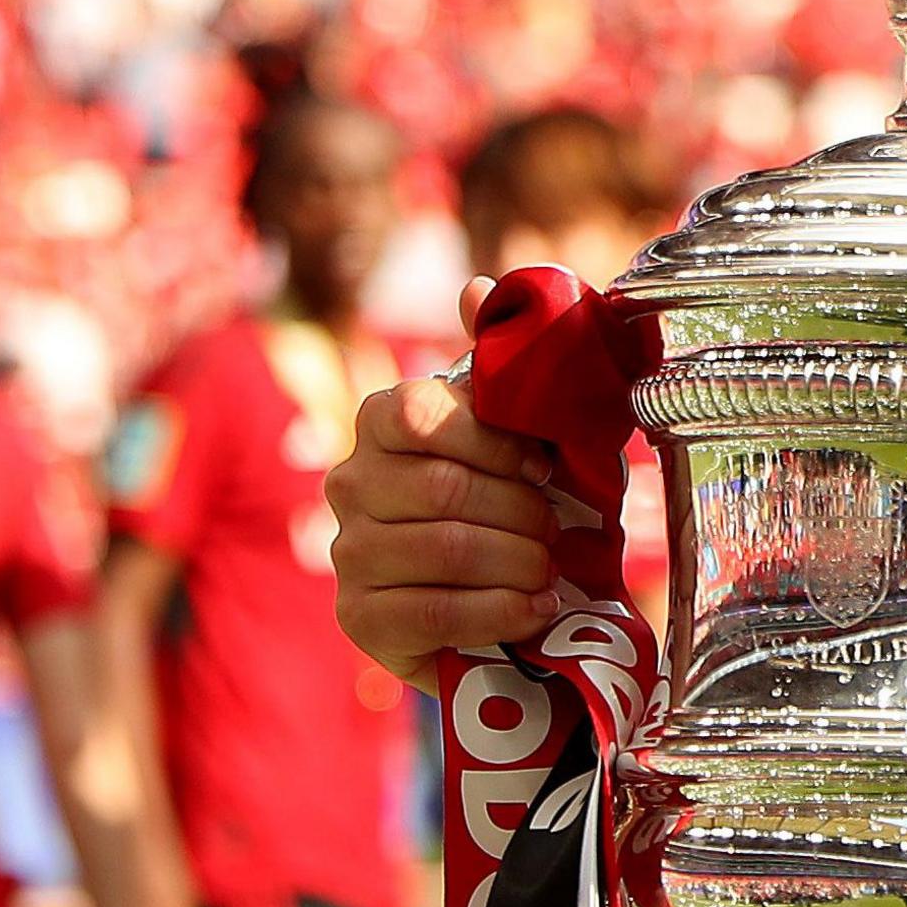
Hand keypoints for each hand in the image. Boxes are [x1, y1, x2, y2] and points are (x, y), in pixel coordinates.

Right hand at [326, 281, 565, 683]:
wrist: (516, 593)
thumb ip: (506, 359)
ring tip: (548, 570)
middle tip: (557, 530)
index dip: (493, 441)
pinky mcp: (362, 618)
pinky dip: (500, 610)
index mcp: (382, 419)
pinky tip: (534, 607)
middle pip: (442, 488)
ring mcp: (349, 553)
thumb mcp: (533, 425)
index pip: (418, 413)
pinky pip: (433, 612)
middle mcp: (351, 482)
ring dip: (518, 562)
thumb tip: (476, 288)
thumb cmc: (525, 497)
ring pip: (444, 550)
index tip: (543, 464)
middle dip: (522, 513)